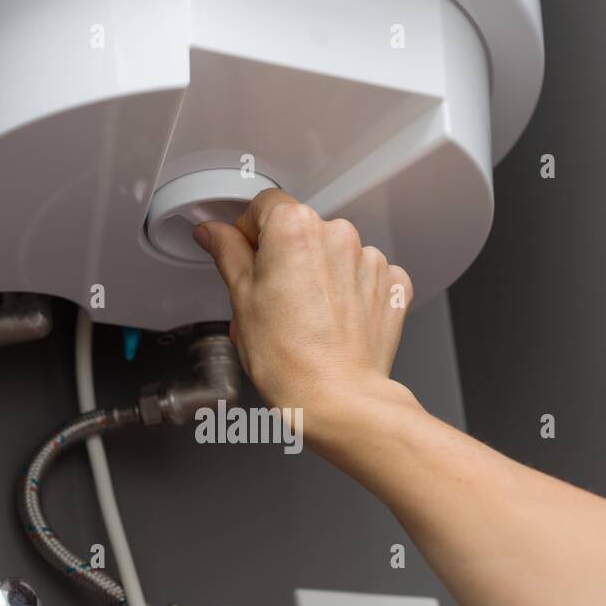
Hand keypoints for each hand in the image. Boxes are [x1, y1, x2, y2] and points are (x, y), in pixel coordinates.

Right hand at [194, 190, 415, 417]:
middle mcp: (337, 234)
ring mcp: (370, 259)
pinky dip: (350, 292)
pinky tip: (334, 322)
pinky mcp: (392, 285)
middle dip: (285, 257)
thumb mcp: (241, 300)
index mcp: (294, 229)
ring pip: (333, 253)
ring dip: (319, 274)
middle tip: (271, 300)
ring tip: (305, 318)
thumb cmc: (289, 359)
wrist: (338, 400)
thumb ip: (227, 253)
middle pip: (301, 231)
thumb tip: (213, 233)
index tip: (244, 256)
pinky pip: (364, 275)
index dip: (249, 231)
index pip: (264, 205)